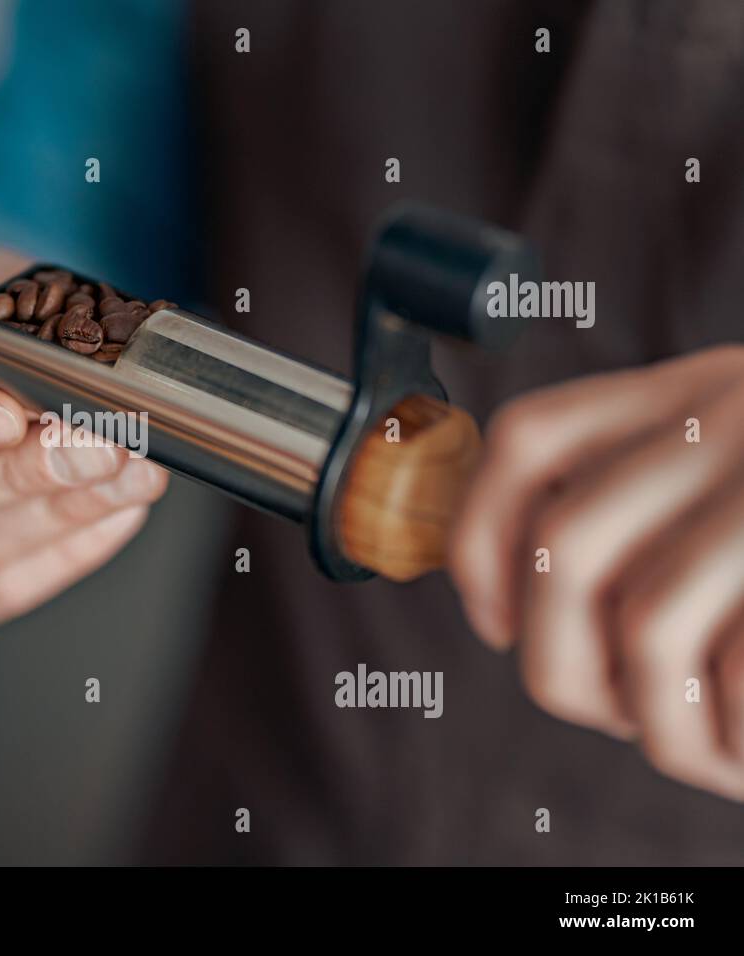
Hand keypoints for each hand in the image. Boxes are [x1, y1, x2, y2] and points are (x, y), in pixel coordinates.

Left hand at [450, 345, 743, 800]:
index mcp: (701, 391)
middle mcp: (741, 417)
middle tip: (606, 709)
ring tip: (694, 751)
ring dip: (654, 721)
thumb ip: (659, 496)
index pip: (532, 440)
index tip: (495, 624)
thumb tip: (519, 597)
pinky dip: (732, 734)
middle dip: (560, 663)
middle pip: (568, 547)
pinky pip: (739, 665)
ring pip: (649, 622)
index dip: (479, 538)